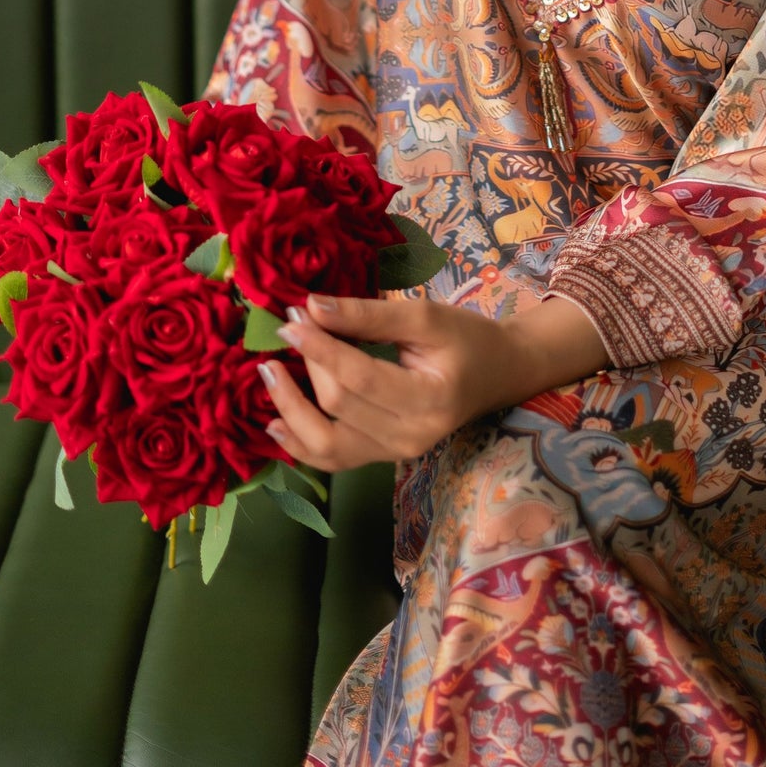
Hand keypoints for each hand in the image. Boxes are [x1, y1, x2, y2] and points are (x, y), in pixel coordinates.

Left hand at [260, 293, 609, 470]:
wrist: (497, 374)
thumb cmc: (468, 339)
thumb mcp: (426, 317)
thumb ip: (370, 316)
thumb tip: (313, 306)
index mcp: (430, 401)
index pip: (360, 378)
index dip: (320, 348)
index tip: (292, 316)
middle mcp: (410, 439)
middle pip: (339, 406)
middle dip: (306, 365)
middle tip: (288, 328)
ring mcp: (394, 456)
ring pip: (326, 444)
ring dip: (290, 410)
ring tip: (268, 374)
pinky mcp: (381, 459)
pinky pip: (331, 460)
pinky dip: (298, 443)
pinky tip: (273, 423)